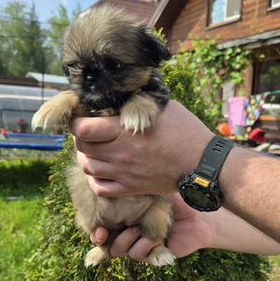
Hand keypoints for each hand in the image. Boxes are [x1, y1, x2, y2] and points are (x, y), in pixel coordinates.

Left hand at [71, 100, 212, 196]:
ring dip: (87, 157)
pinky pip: (100, 188)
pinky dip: (95, 180)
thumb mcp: (160, 106)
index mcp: (124, 131)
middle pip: (81, 148)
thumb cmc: (185, 130)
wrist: (202, 163)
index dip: (76, 122)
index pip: (82, 129)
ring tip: (96, 150)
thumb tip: (119, 92)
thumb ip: (135, 103)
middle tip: (89, 133)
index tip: (82, 117)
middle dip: (81, 138)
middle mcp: (120, 153)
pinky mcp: (131, 188)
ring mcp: (124, 173)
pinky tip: (102, 171)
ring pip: (87, 168)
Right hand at [90, 194, 214, 261]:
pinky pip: (138, 254)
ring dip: (124, 240)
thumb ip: (128, 191)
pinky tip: (153, 238)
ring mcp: (140, 244)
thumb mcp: (149, 192)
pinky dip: (142, 246)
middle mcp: (129, 232)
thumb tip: (105, 186)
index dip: (95, 231)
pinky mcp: (152, 253)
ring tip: (136, 229)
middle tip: (106, 232)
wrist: (198, 214)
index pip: (102, 226)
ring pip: (119, 250)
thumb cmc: (174, 199)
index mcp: (125, 217)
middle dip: (104, 239)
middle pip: (106, 242)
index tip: (96, 230)